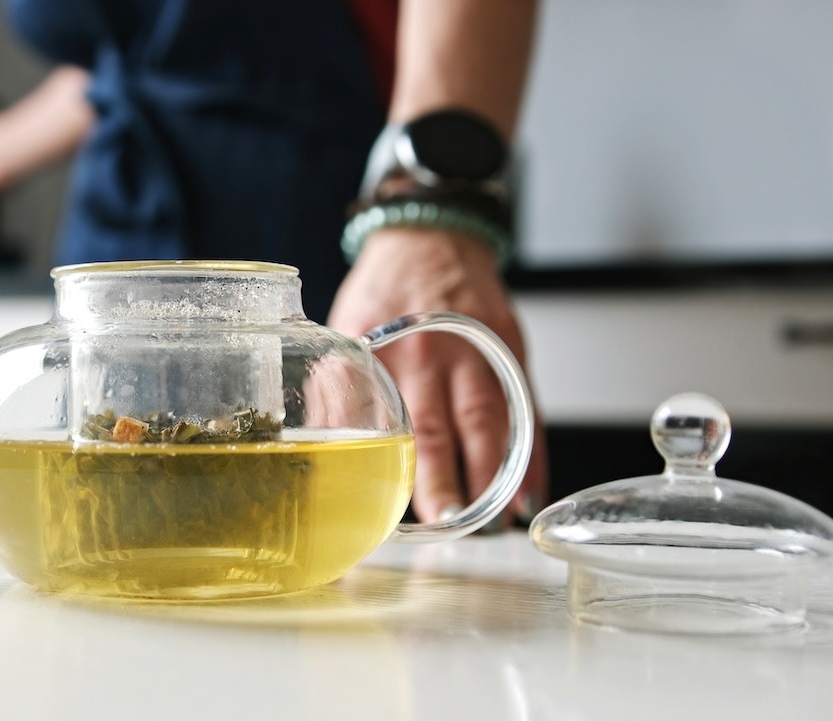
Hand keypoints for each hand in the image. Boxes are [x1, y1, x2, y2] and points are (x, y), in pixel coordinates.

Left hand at [327, 228, 547, 525]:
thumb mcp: (344, 325)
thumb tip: (320, 445)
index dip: (397, 465)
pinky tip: (529, 489)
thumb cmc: (385, 288)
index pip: (390, 417)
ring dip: (496, 475)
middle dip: (449, 481)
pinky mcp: (510, 349)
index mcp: (384, 345)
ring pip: (492, 420)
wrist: (433, 236)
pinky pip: (525, 407)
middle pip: (443, 426)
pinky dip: (530, 452)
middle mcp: (432, 349)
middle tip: (452, 525)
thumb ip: (337, 381)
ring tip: (498, 521)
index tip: (399, 508)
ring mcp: (478, 349)